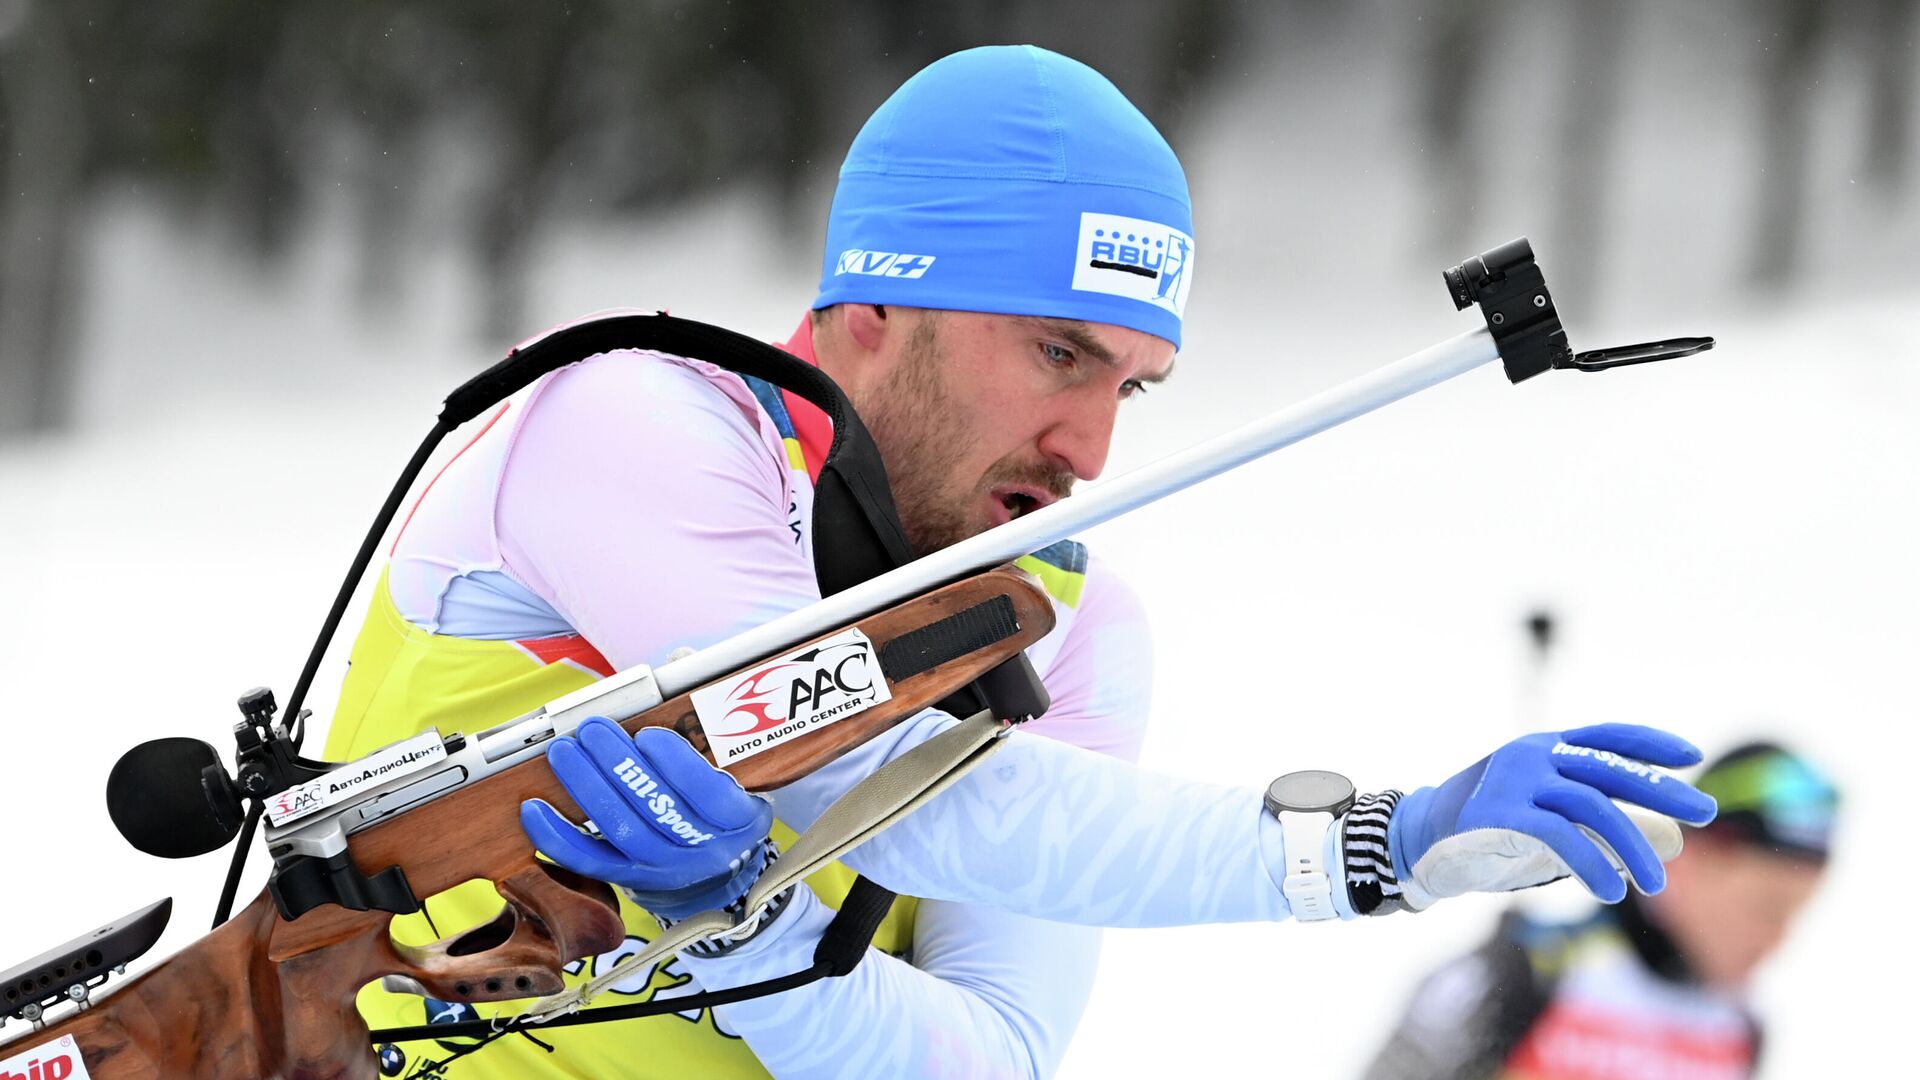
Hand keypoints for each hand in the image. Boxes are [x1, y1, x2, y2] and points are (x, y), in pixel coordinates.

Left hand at [521, 718, 773, 921]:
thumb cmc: (720, 795)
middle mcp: (705, 849)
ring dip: (586, 788)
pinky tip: (534, 807)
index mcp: (739, 817)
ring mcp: (666, 868)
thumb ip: (706, 706)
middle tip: (592, 729)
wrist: (714, 861)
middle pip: (657, 808)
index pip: (712, 795)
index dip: (678, 765)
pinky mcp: (630, 878)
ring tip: (564, 752)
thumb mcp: (733, 760)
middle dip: (619, 766)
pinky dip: (557, 836)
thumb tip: (681, 658)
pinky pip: (589, 861)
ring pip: (621, 830)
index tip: (648, 734)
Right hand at [1388, 723, 1717, 908]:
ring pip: (1590, 806)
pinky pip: (1559, 837)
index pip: (1605, 736)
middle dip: (1660, 790)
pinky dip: (1590, 864)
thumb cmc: (1490, 833)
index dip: (1648, 744)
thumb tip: (1672, 840)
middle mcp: (1532, 755)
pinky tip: (1608, 890)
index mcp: (1542, 748)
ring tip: (1655, 883)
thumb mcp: (1549, 822)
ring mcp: (1514, 781)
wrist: (1418, 842)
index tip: (1690, 758)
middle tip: (1704, 812)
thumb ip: (1601, 825)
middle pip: (1608, 768)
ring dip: (1631, 846)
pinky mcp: (1500, 813)